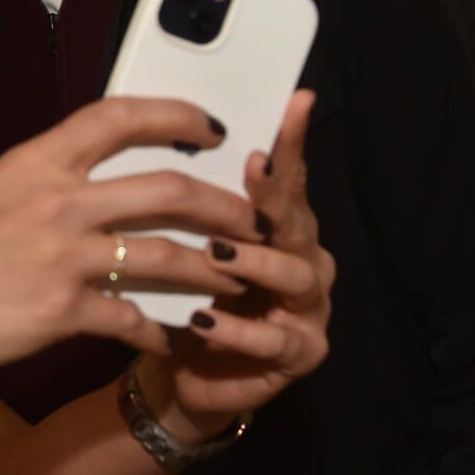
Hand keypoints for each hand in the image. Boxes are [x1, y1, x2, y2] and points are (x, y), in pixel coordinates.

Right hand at [0, 98, 261, 390]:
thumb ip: (48, 180)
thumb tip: (101, 176)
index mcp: (35, 161)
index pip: (119, 115)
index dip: (177, 113)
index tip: (214, 125)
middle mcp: (54, 199)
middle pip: (168, 186)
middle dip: (225, 204)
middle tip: (253, 218)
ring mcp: (59, 257)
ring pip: (167, 254)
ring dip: (214, 269)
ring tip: (238, 278)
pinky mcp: (59, 313)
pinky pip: (134, 319)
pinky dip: (161, 330)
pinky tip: (172, 337)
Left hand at [144, 89, 332, 437]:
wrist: (185, 372)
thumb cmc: (187, 298)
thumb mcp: (184, 247)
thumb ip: (190, 205)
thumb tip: (165, 136)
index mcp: (281, 227)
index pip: (288, 177)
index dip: (291, 142)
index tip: (293, 102)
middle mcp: (306, 259)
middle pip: (298, 220)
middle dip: (276, 194)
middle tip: (254, 168)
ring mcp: (309, 308)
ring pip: (295, 276)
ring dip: (255, 263)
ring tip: (217, 255)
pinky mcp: (301, 354)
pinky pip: (274, 340)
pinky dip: (238, 330)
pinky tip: (204, 320)